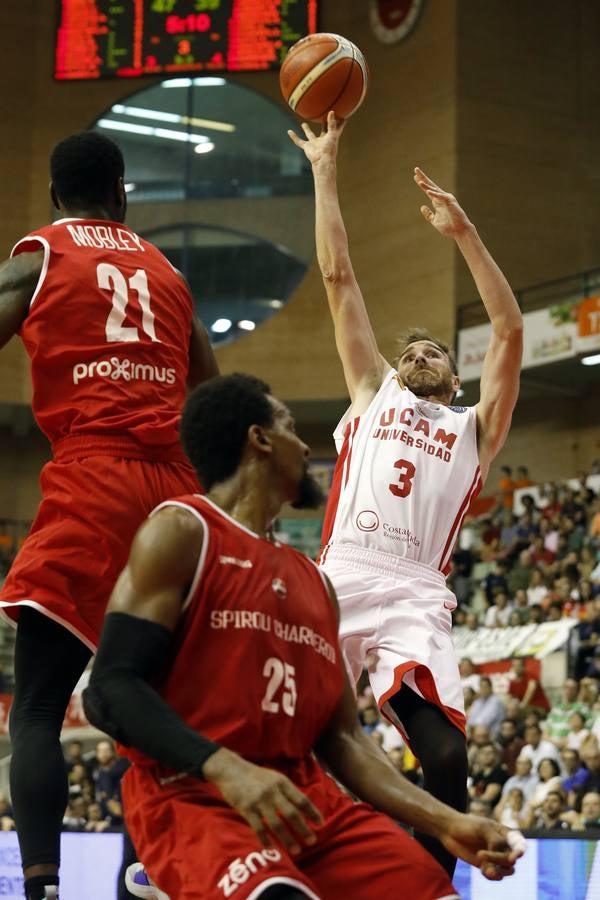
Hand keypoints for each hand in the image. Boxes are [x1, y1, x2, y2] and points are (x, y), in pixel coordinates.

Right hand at [203, 747, 321, 854]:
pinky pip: (259, 828)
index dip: (312, 812)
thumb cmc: (254, 775)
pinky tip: (271, 848)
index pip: (301, 799)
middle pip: (292, 814)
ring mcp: (259, 800)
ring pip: (277, 824)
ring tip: (297, 850)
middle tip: (312, 841)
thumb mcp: (273, 777)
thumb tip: (301, 806)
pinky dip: (266, 840)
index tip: (320, 823)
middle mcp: (273, 791)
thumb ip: (286, 790)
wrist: (230, 769)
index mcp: (282, 782)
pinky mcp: (247, 809)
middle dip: (303, 829)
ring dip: (288, 839)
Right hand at [287, 110, 345, 168]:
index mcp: (331, 137)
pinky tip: (289, 131)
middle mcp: (323, 140)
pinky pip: (299, 141)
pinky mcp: (307, 147)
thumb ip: (332, 123)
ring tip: (303, 124)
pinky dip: (294, 137)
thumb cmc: (329, 149)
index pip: (335, 127)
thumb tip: (332, 111)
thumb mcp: (332, 133)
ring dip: (306, 129)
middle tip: (322, 116)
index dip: (338, 121)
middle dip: (323, 124)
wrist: (322, 161)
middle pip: (323, 130)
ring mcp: (314, 143)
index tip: (341, 114)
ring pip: (310, 134)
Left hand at [414, 167, 472, 236]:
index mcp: (437, 202)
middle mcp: (441, 198)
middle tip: (416, 169)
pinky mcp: (450, 202)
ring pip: (434, 190)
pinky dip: (435, 194)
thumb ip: (428, 214)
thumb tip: (422, 206)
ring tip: (419, 181)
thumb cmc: (449, 226)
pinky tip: (428, 191)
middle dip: (423, 178)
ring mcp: (446, 199)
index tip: (415, 177)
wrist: (459, 231)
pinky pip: (441, 197)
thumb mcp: (434, 220)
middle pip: (430, 185)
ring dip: (427, 185)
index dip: (422, 184)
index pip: (428, 190)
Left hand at [440, 814, 523, 880]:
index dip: (520, 850)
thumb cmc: (468, 825)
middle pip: (511, 859)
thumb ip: (496, 841)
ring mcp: (496, 858)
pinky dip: (492, 875)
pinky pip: (497, 876)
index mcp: (505, 833)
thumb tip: (507, 859)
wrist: (450, 831)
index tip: (516, 855)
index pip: (519, 843)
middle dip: (498, 859)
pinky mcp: (488, 866)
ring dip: (497, 870)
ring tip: (484, 868)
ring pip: (508, 870)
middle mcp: (504, 846)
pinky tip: (483, 871)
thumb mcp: (482, 828)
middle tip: (481, 855)